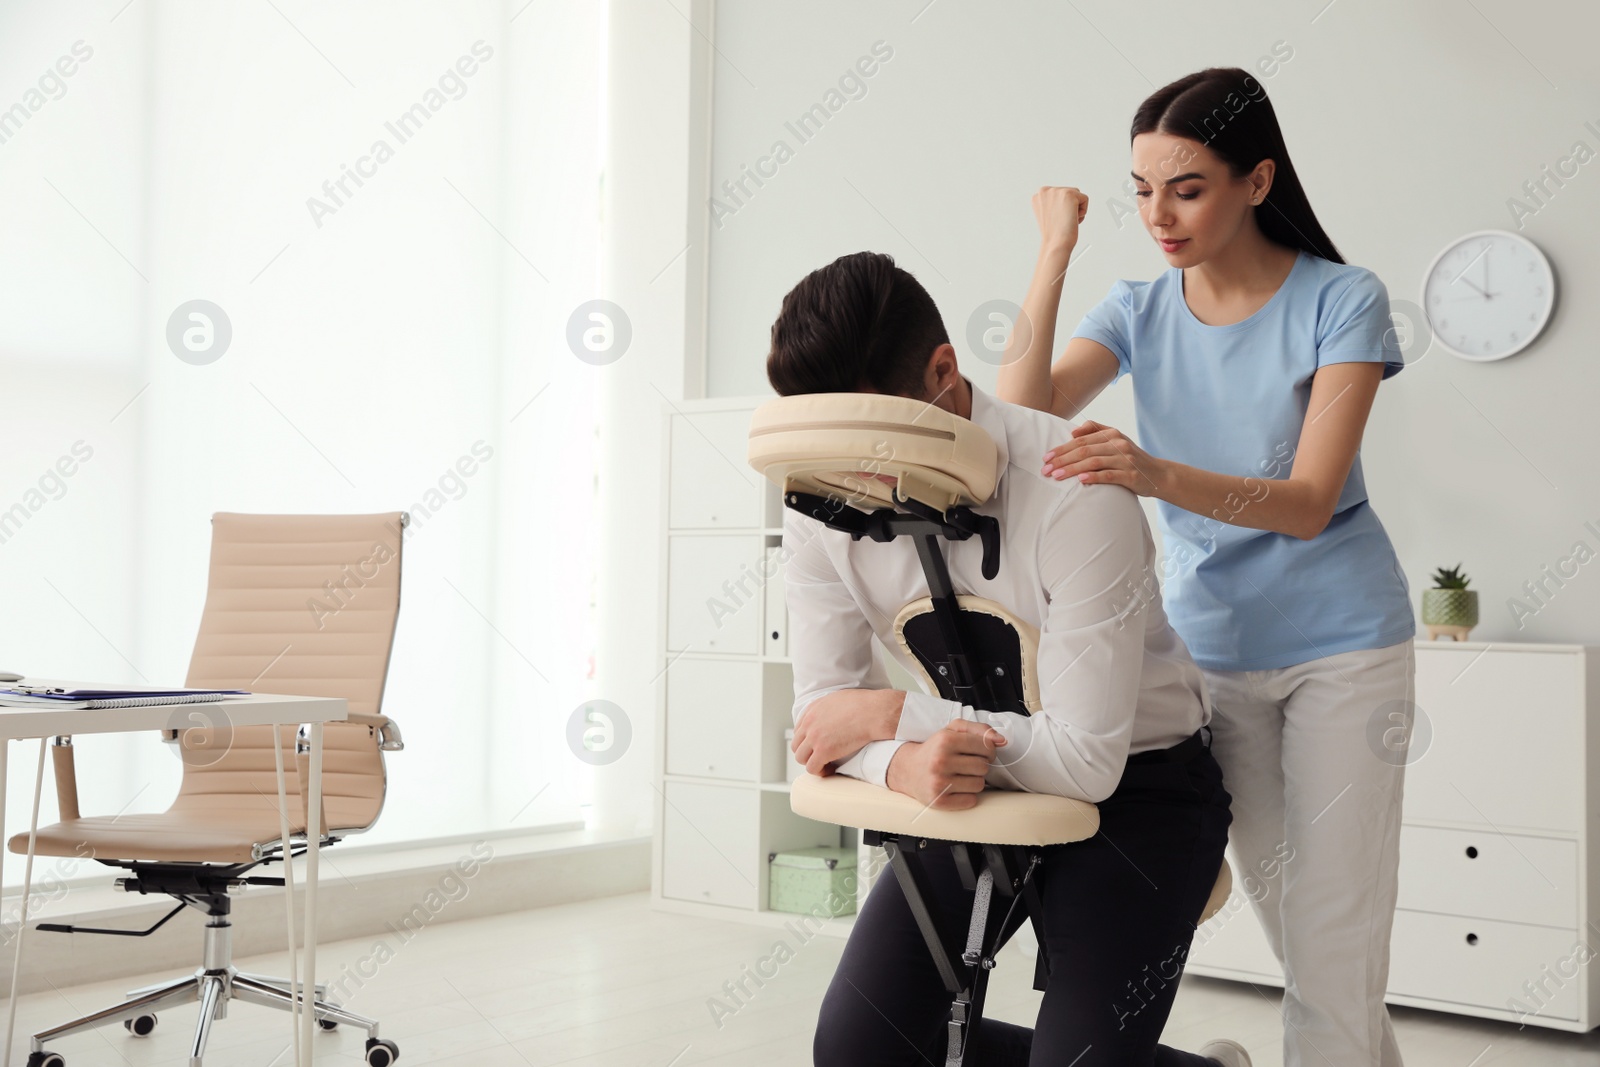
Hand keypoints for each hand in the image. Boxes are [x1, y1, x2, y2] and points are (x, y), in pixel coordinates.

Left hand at [792, 689, 903, 775]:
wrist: (873, 713)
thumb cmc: (865, 705)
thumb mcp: (839, 698)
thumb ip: (828, 708)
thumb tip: (832, 717)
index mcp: (812, 709)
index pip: (799, 730)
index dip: (808, 741)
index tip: (817, 746)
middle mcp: (809, 723)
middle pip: (797, 745)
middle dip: (808, 753)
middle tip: (821, 757)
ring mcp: (814, 737)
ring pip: (801, 758)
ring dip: (812, 762)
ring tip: (826, 765)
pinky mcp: (823, 751)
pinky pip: (812, 768)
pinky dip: (820, 771)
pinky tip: (830, 769)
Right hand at [884, 719, 1006, 810]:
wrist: (907, 770)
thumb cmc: (935, 749)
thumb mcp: (953, 730)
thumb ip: (980, 729)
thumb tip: (1003, 740)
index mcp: (946, 740)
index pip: (987, 746)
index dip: (988, 750)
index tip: (979, 751)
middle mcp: (941, 761)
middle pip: (984, 767)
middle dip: (979, 766)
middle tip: (965, 764)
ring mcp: (939, 782)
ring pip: (979, 785)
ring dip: (973, 781)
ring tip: (959, 776)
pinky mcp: (939, 801)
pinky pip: (971, 800)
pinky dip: (967, 796)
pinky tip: (955, 788)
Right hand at [1032, 186, 1088, 252]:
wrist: (1055, 244)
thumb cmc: (1053, 234)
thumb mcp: (1048, 214)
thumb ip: (1052, 203)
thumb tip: (1062, 199)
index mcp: (1038, 196)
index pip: (1059, 195)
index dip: (1061, 210)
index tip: (1055, 220)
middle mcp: (1045, 191)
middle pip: (1069, 193)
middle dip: (1069, 208)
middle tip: (1061, 221)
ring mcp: (1056, 191)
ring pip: (1077, 195)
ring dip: (1076, 209)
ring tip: (1066, 220)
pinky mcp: (1069, 194)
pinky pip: (1085, 199)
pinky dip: (1083, 212)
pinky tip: (1073, 219)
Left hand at [1042, 419, 1166, 496]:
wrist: (1159, 474)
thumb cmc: (1131, 458)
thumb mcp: (1117, 440)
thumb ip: (1096, 431)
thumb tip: (1073, 432)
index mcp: (1112, 434)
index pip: (1081, 440)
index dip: (1062, 448)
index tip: (1046, 457)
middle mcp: (1118, 444)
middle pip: (1084, 450)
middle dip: (1062, 460)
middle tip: (1046, 469)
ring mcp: (1125, 460)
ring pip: (1093, 462)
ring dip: (1072, 469)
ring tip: (1057, 476)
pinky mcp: (1131, 475)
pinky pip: (1109, 475)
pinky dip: (1093, 477)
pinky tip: (1080, 480)